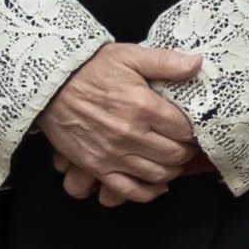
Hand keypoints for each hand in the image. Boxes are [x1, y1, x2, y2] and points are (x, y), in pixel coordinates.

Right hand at [41, 40, 211, 204]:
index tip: (193, 127)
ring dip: (172, 170)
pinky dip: (148, 192)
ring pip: (157, 174)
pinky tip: (157, 185)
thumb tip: (197, 64)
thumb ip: (166, 62)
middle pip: (174, 154)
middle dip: (186, 151)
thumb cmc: (91, 69)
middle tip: (187, 144)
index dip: (194, 129)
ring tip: (174, 160)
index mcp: (142, 107)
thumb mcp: (131, 56)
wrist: (52, 85)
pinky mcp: (97, 167)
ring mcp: (113, 154)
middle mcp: (130, 134)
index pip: (184, 129)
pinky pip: (128, 190)